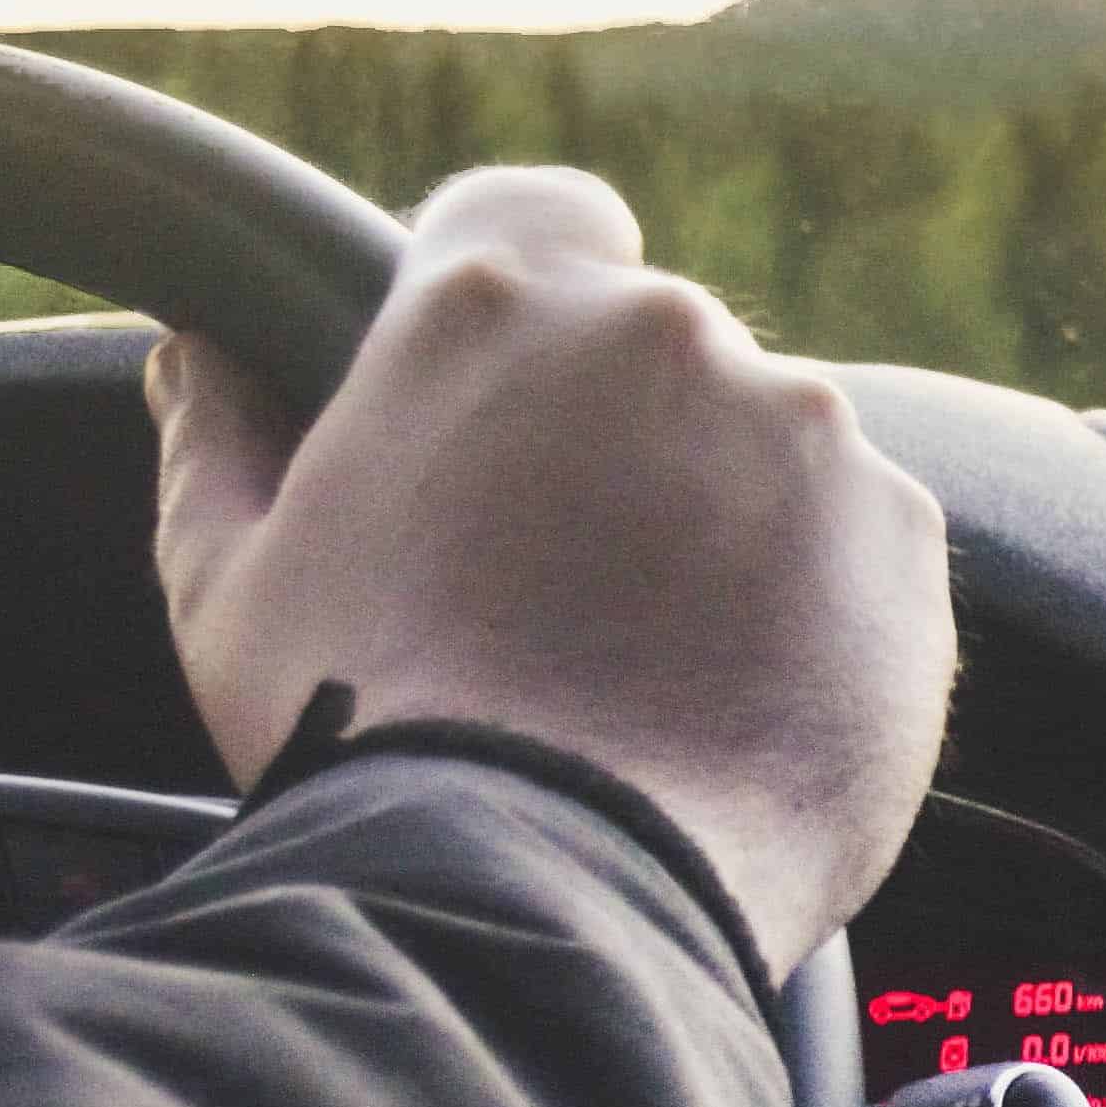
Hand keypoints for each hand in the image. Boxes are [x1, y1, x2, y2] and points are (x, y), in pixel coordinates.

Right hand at [144, 167, 953, 982]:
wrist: (552, 891)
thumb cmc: (366, 738)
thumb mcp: (232, 585)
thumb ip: (224, 441)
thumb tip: (200, 352)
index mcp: (494, 304)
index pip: (545, 215)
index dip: (540, 304)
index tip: (531, 399)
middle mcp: (667, 335)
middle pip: (665, 352)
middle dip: (634, 442)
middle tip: (580, 586)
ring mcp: (806, 433)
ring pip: (776, 451)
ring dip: (736, 525)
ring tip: (665, 669)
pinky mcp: (905, 544)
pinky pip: (866, 550)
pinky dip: (825, 609)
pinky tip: (748, 704)